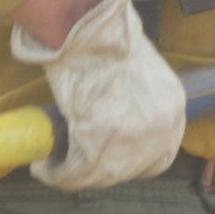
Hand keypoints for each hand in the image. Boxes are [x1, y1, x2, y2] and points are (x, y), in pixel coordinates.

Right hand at [9, 0, 184, 189]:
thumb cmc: (108, 41)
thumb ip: (139, 96)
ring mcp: (133, 147)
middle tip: (80, 157)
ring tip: (56, 162)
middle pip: (131, 167)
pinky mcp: (99, 156)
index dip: (135, 158)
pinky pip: (72, 177)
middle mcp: (161, 131)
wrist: (90, 36)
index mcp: (172, 106)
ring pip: (101, 176)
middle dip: (105, 166)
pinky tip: (42, 167)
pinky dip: (54, 174)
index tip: (112, 153)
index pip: (161, 152)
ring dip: (77, 172)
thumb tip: (120, 110)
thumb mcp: (138, 69)